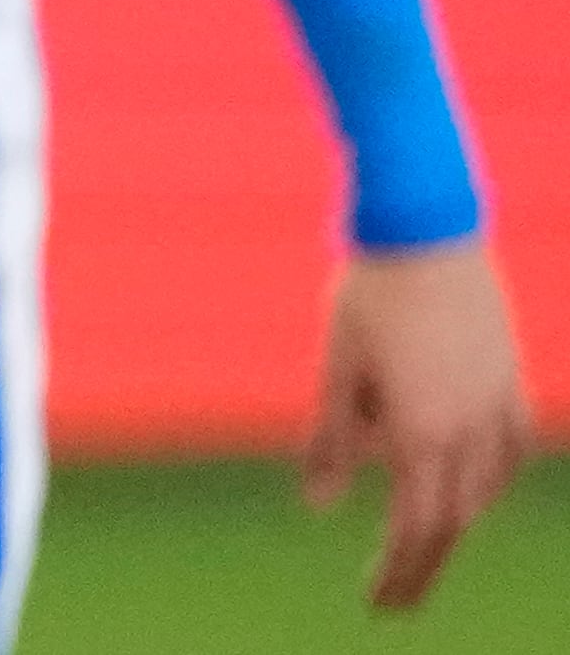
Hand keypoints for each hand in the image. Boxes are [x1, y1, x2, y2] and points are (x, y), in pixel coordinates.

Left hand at [302, 236, 528, 609]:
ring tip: (417, 540)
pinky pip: (510, 448)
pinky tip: (472, 484)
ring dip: (452, 520)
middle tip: (392, 595)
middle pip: (453, 519)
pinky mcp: (513, 377)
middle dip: (420, 562)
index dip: (399, 569)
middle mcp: (473, 427)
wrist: (427, 227)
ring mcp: (502, 402)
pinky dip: (488, 478)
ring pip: (485, 487)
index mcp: (424, 429)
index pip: (416, 525)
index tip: (379, 602)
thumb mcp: (338, 366)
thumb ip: (330, 437)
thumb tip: (317, 505)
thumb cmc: (368, 293)